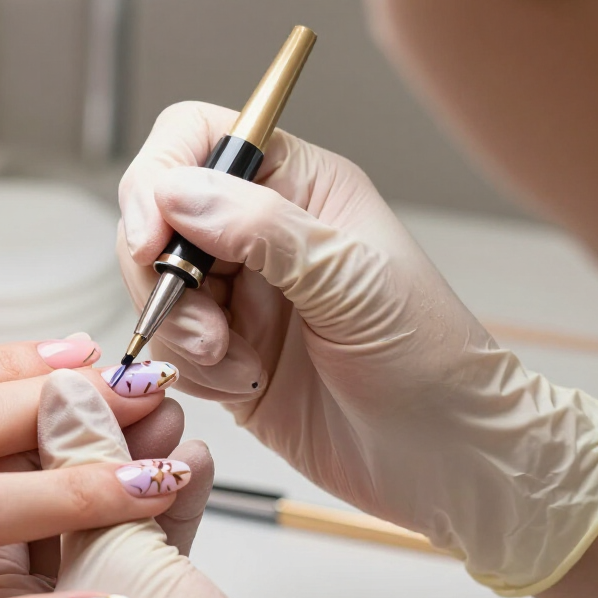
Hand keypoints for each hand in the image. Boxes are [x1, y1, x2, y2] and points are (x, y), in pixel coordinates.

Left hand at [0, 371, 388, 597]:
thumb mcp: (117, 565)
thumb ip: (83, 471)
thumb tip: (60, 391)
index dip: (34, 430)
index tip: (74, 378)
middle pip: (47, 511)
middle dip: (95, 444)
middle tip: (133, 390)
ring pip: (102, 531)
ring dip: (139, 471)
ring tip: (171, 417)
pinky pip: (142, 560)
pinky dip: (167, 513)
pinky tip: (193, 465)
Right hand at [118, 102, 597, 595]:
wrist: (444, 457)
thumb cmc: (430, 359)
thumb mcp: (351, 281)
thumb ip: (260, 229)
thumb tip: (175, 191)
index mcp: (300, 187)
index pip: (199, 141)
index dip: (159, 179)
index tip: (153, 238)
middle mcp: (260, 233)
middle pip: (157, 218)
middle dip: (166, 277)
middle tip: (209, 328)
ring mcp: (238, 295)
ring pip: (155, 288)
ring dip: (182, 331)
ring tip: (237, 364)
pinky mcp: (223, 353)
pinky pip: (167, 346)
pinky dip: (193, 371)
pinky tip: (246, 385)